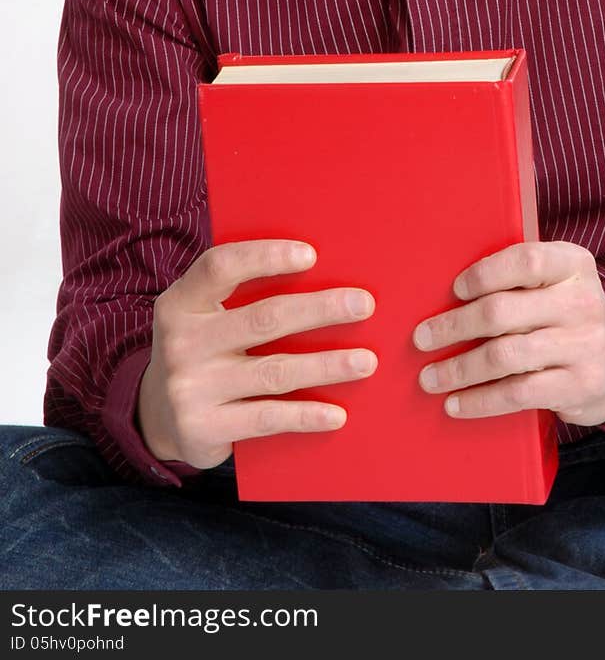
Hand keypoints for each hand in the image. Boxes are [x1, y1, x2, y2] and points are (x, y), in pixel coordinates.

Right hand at [137, 239, 376, 467]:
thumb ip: (240, 294)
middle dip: (319, 309)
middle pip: (263, 319)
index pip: (220, 267)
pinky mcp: (203, 428)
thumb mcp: (204, 315)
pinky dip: (305, 415)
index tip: (311, 255)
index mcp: (180, 302)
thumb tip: (321, 272)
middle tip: (363, 304)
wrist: (158, 417)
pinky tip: (337, 413)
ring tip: (366, 361)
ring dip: (327, 365)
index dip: (265, 256)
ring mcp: (190, 388)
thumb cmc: (202, 349)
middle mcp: (181, 342)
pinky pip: (266, 418)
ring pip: (274, 371)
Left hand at [412, 241, 604, 425]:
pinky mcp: (580, 386)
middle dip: (454, 326)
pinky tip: (456, 403)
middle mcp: (583, 302)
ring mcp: (585, 346)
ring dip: (458, 369)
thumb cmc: (563, 315)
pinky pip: (518, 394)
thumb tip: (442, 291)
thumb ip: (517, 278)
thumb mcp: (555, 284)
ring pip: (504, 356)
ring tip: (430, 377)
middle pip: (503, 312)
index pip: (526, 260)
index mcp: (574, 265)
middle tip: (421, 338)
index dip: (485, 274)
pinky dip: (480, 401)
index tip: (454, 289)